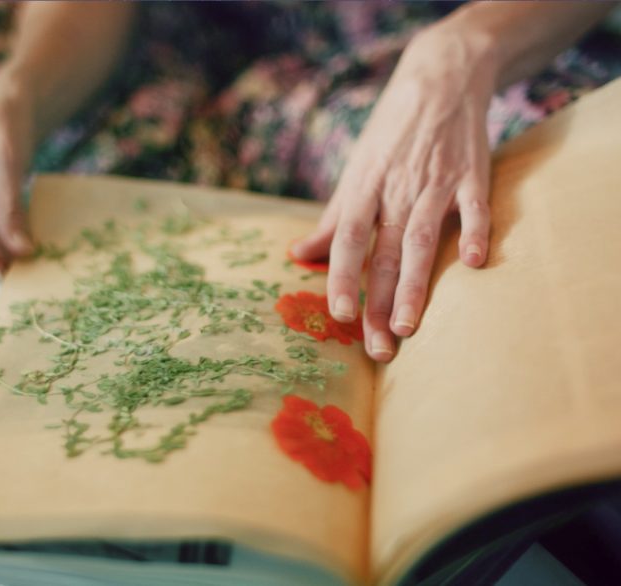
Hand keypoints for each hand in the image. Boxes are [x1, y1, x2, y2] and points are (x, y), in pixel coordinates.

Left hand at [292, 27, 496, 361]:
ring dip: (414, 283)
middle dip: (378, 301)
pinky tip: (473, 263)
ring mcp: (434, 182)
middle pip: (383, 252)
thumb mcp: (354, 173)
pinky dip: (473, 230)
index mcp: (363, 189)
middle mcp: (395, 189)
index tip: (339, 316)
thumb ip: (332, 219)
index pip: (348, 240)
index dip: (343, 277)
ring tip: (408, 327)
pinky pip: (473, 205)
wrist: (438, 79)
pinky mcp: (471, 174)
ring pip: (420, 238)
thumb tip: (297, 254)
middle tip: (378, 348)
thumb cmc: (389, 136)